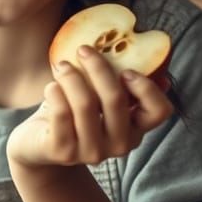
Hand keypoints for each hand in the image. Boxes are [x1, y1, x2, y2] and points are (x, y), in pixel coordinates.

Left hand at [7, 45, 173, 170]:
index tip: (125, 70)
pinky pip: (61, 113)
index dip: (146, 88)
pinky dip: (55, 92)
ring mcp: (91, 152)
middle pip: (116, 100)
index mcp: (135, 129)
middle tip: (83, 49)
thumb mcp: (102, 99)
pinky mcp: (63, 152)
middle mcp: (119, 145)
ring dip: (71, 76)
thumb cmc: (75, 113)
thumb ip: (125, 86)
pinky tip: (52, 86)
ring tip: (62, 66)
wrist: (40, 145)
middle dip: (98, 67)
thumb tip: (161, 73)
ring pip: (86, 104)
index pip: (159, 112)